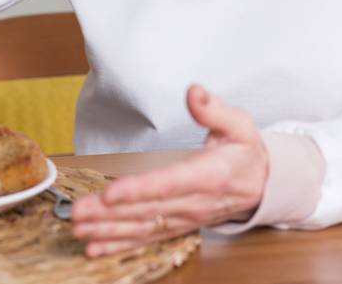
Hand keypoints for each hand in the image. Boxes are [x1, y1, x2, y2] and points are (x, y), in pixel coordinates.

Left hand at [70, 84, 268, 256]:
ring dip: (107, 231)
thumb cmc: (245, 152)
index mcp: (210, 175)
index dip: (138, 190)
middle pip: (146, 210)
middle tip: (77, 212)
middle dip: (109, 213)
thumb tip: (194, 92)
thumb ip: (213, 110)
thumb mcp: (238, 124)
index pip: (168, 184)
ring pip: (142, 228)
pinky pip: (146, 239)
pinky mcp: (177, 227)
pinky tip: (94, 247)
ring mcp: (185, 219)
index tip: (110, 193)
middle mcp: (195, 203)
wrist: (263, 186)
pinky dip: (119, 245)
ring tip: (78, 229)